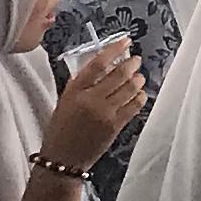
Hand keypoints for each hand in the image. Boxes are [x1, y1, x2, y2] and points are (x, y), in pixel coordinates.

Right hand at [49, 40, 144, 162]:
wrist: (62, 159)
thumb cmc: (61, 129)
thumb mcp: (65, 101)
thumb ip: (81, 84)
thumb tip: (102, 66)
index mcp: (74, 91)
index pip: (97, 63)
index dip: (114, 49)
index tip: (125, 41)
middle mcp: (90, 100)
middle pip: (118, 74)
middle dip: (131, 64)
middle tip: (136, 60)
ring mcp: (104, 113)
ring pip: (130, 89)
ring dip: (138, 80)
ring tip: (139, 77)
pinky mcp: (115, 126)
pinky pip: (134, 106)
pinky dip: (140, 97)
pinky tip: (140, 94)